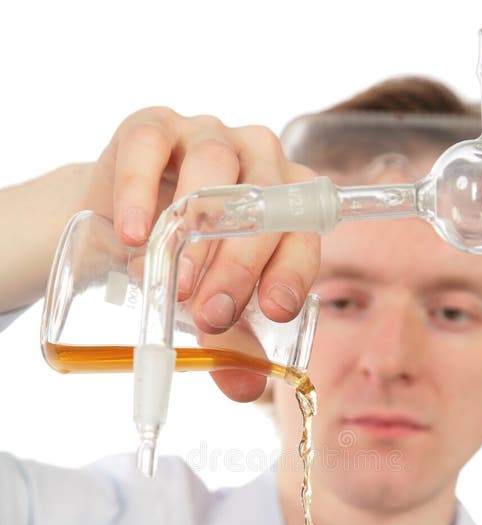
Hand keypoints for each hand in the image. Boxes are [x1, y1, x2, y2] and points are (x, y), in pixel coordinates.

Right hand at [84, 107, 319, 399]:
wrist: (123, 228)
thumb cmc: (187, 268)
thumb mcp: (214, 309)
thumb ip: (234, 347)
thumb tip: (248, 389)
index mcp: (289, 202)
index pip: (304, 231)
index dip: (293, 271)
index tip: (273, 312)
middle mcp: (259, 159)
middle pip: (264, 203)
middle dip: (240, 265)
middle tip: (212, 314)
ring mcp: (208, 134)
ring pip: (217, 169)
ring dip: (196, 233)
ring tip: (174, 285)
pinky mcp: (153, 125)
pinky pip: (151, 145)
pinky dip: (141, 190)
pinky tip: (133, 235)